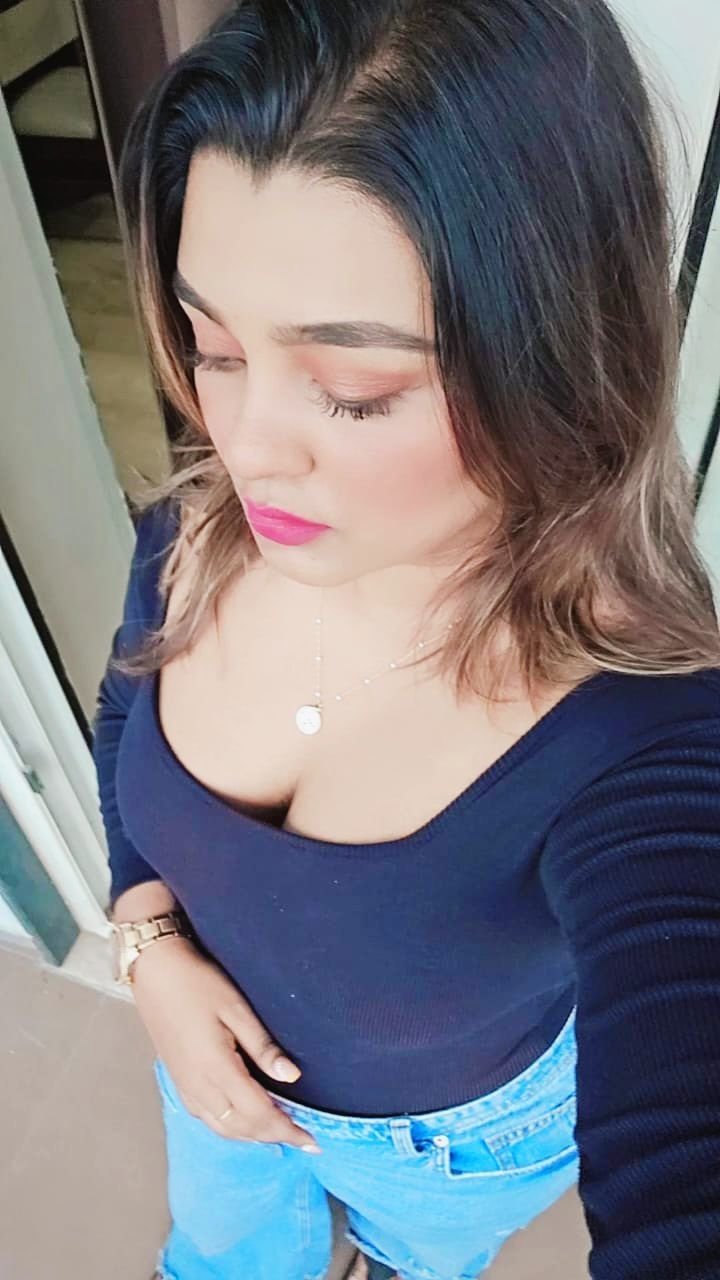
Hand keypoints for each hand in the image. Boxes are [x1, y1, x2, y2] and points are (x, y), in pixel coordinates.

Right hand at [131, 936, 320, 1150]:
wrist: (154, 972)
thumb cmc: (197, 983)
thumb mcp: (236, 1008)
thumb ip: (263, 1047)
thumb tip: (293, 1076)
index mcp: (216, 1068)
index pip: (258, 1114)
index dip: (286, 1130)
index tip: (311, 1141)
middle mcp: (198, 1085)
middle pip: (241, 1127)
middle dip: (274, 1137)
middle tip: (303, 1139)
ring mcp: (184, 1086)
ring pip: (222, 1128)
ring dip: (253, 1135)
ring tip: (280, 1133)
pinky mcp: (178, 1081)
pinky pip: (207, 1118)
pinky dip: (231, 1127)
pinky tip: (245, 1120)